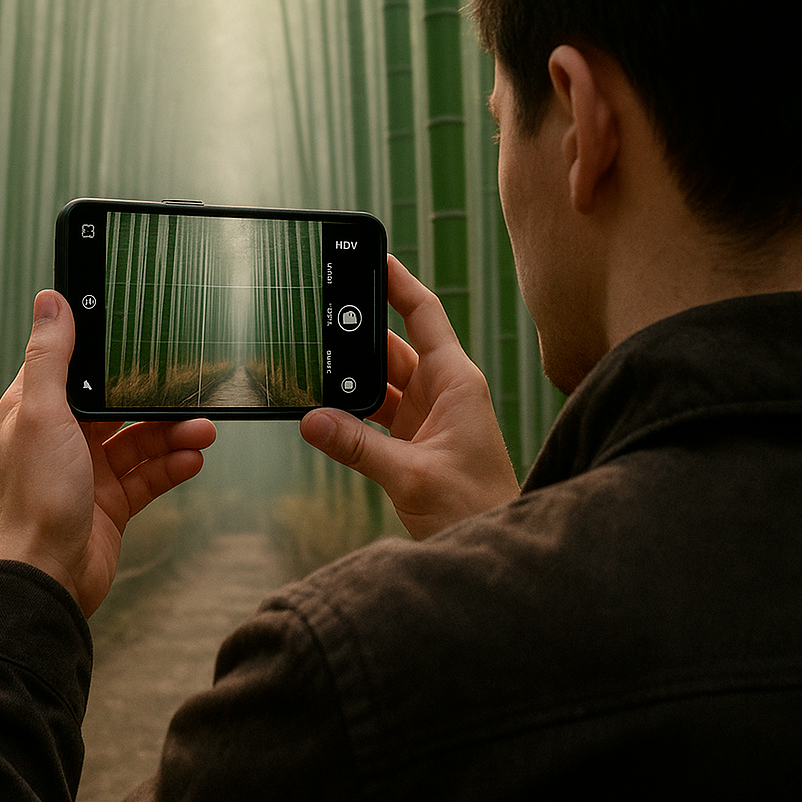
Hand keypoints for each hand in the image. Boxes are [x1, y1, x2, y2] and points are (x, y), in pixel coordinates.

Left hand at [0, 289, 216, 616]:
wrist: (49, 576)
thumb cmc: (37, 496)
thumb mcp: (42, 413)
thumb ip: (50, 356)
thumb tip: (50, 299)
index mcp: (38, 409)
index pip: (77, 366)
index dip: (109, 352)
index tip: (146, 336)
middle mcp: (63, 437)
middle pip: (118, 404)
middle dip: (157, 399)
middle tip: (193, 391)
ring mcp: (89, 471)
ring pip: (141, 440)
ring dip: (173, 434)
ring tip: (205, 431)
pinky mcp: (112, 502)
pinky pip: (150, 475)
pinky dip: (173, 465)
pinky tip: (195, 458)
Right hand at [300, 255, 518, 538]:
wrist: (491, 545)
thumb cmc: (475, 510)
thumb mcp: (412, 476)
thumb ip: (358, 447)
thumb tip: (311, 420)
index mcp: (456, 382)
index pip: (425, 314)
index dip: (398, 283)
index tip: (371, 256)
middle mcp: (441, 391)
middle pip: (392, 344)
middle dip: (357, 331)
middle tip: (319, 311)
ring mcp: (425, 416)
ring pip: (378, 379)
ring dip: (348, 375)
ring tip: (310, 360)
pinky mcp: (410, 441)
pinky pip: (372, 412)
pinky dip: (348, 410)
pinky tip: (322, 407)